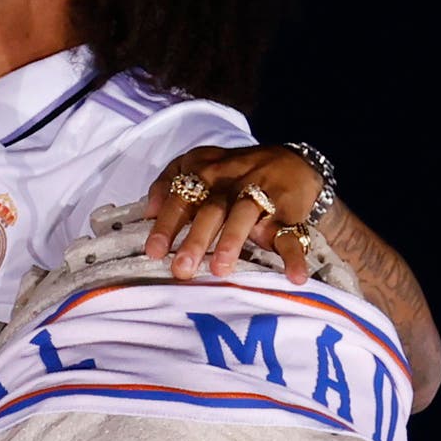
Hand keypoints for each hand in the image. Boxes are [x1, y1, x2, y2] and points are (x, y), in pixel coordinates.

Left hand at [143, 142, 329, 282]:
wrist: (294, 163)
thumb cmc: (235, 173)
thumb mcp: (201, 166)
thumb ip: (169, 184)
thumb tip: (147, 212)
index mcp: (207, 171)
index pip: (183, 195)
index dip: (167, 223)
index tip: (153, 251)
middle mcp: (232, 180)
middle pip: (212, 208)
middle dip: (196, 239)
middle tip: (182, 269)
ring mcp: (262, 194)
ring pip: (245, 215)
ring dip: (232, 242)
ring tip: (220, 270)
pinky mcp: (288, 211)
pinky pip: (291, 233)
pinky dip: (293, 257)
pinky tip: (293, 277)